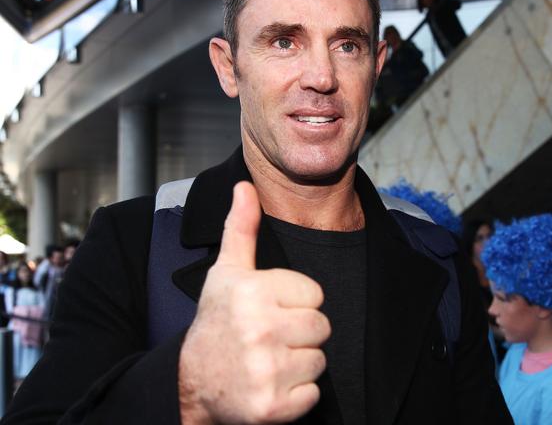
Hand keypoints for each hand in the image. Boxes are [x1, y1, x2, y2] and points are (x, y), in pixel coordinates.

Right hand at [179, 181, 329, 423]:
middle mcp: (260, 330)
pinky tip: (269, 383)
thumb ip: (242, 227)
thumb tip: (245, 186)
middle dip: (300, 331)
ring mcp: (266, 371)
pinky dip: (296, 395)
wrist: (192, 382)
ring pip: (320, 360)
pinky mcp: (273, 407)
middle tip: (270, 336)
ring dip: (299, 362)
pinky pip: (313, 395)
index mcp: (253, 291)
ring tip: (268, 358)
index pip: (315, 293)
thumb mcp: (227, 271)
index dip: (295, 301)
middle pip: (321, 327)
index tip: (268, 309)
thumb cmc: (216, 321)